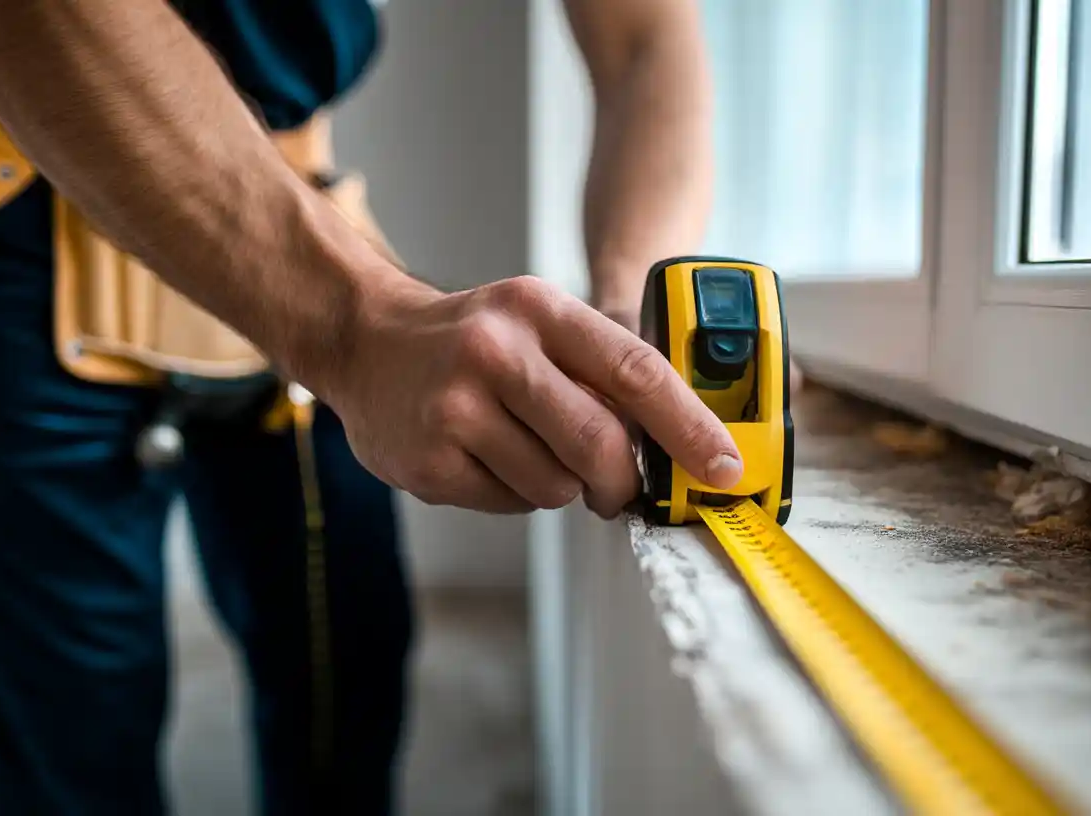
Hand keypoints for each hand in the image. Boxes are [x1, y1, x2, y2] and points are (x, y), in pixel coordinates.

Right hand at [321, 275, 742, 516]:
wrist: (365, 341)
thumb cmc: (473, 337)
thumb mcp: (538, 321)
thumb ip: (601, 370)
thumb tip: (680, 441)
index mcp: (539, 310)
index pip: (636, 372)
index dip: (690, 427)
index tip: (725, 467)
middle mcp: (496, 353)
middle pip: (599, 444)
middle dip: (623, 480)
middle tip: (621, 490)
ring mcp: (456, 409)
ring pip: (556, 485)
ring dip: (561, 485)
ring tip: (525, 449)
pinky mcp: (430, 462)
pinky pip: (510, 504)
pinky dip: (514, 494)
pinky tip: (485, 458)